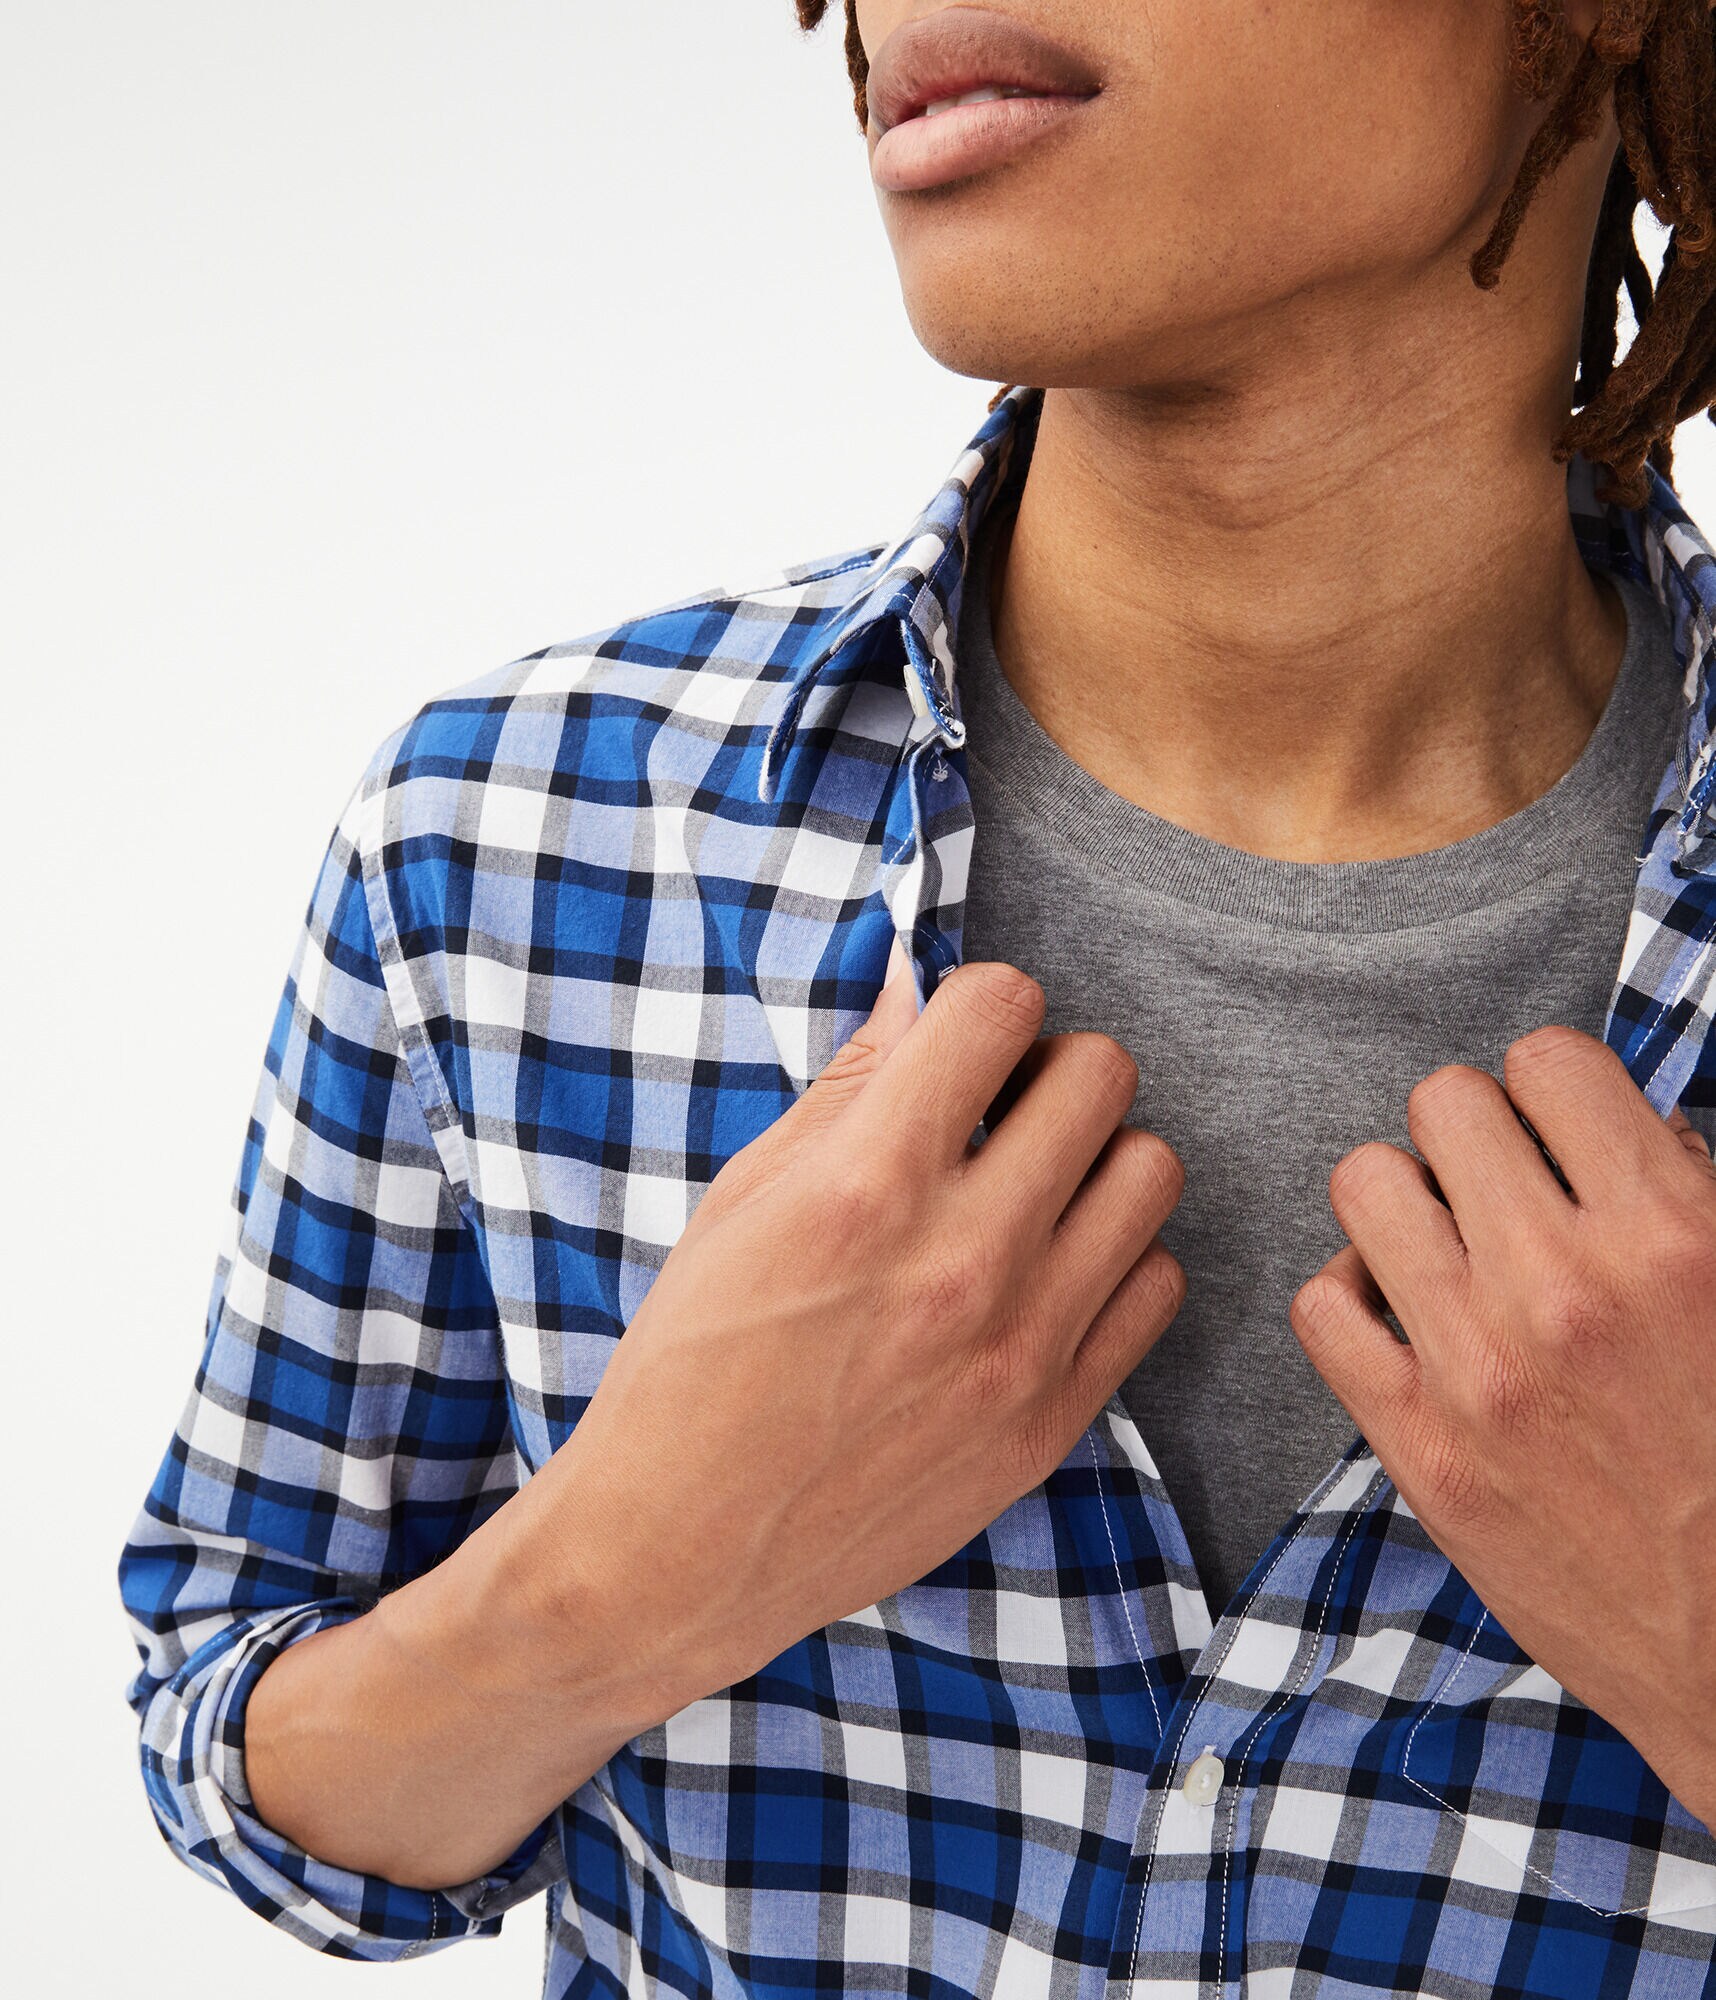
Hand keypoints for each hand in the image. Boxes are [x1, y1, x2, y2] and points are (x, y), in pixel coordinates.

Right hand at [517, 944, 1186, 1728]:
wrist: (682, 1551)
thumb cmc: (692, 1362)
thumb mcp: (741, 1201)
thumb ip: (847, 1087)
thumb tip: (916, 984)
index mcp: (867, 1185)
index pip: (1001, 1008)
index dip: (980, 1003)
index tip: (959, 1042)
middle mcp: (961, 1256)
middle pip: (1101, 1074)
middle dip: (1048, 1067)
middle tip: (1001, 1109)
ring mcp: (1021, 1344)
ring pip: (1152, 1171)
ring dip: (1096, 1157)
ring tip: (1034, 1188)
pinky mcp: (1052, 1419)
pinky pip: (1157, 1286)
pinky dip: (1114, 1260)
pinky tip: (1051, 1272)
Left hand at [1291, 1025, 1715, 1827]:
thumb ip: (1691, 1194)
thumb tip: (1620, 1128)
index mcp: (1670, 1236)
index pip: (1548, 1062)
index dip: (1556, 1090)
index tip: (1565, 1134)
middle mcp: (1562, 1286)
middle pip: (1442, 1103)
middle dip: (1477, 1134)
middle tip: (1505, 1188)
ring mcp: (1476, 1367)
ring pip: (1366, 1182)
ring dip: (1406, 1200)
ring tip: (1449, 1243)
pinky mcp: (1418, 1445)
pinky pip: (1322, 1304)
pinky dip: (1352, 1295)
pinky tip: (1402, 1315)